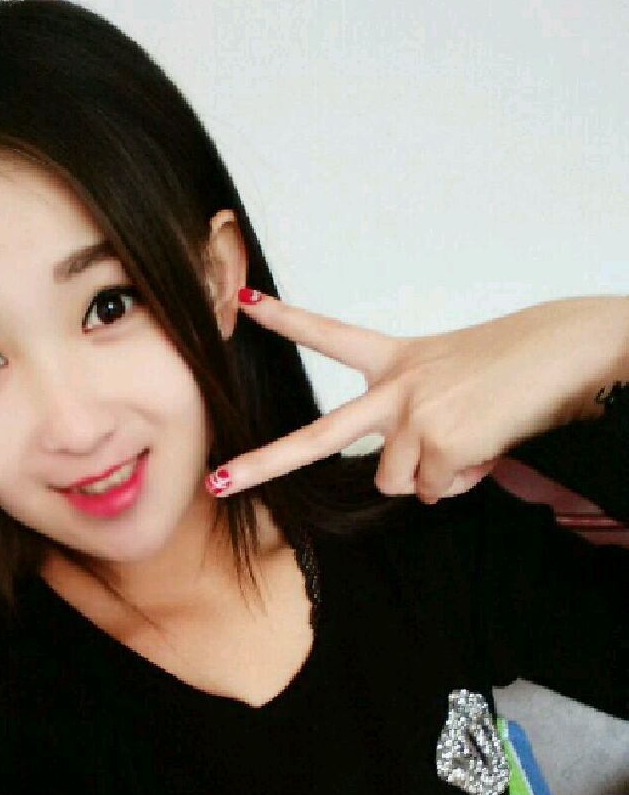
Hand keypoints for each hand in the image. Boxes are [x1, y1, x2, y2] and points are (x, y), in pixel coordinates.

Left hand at [205, 289, 622, 504]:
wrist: (574, 352)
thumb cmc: (518, 363)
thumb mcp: (451, 379)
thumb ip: (416, 422)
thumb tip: (417, 483)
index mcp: (396, 358)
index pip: (329, 334)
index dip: (285, 319)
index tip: (244, 302)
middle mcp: (395, 386)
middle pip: (318, 436)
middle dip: (264, 464)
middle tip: (220, 483)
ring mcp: (415, 415)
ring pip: (396, 482)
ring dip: (431, 475)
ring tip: (471, 438)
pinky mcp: (442, 444)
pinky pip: (436, 491)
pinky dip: (462, 481)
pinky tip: (487, 448)